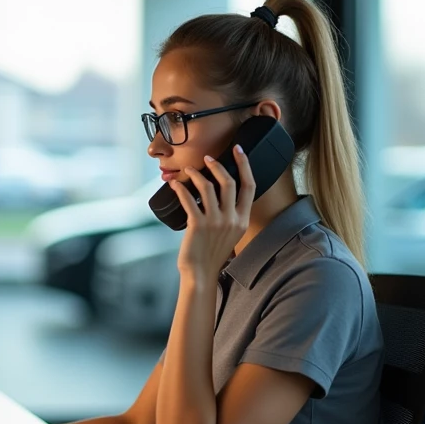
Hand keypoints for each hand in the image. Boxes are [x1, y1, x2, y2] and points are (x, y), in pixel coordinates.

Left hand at [170, 145, 255, 280]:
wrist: (201, 273)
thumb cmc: (213, 253)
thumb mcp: (231, 233)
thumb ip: (231, 214)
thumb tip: (220, 192)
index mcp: (243, 219)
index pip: (250, 186)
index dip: (245, 165)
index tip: (238, 150)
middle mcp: (232, 219)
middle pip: (229, 182)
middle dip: (218, 165)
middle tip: (208, 159)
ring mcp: (215, 221)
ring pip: (207, 187)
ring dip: (196, 175)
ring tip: (189, 171)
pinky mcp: (198, 224)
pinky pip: (189, 199)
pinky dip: (180, 189)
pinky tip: (175, 185)